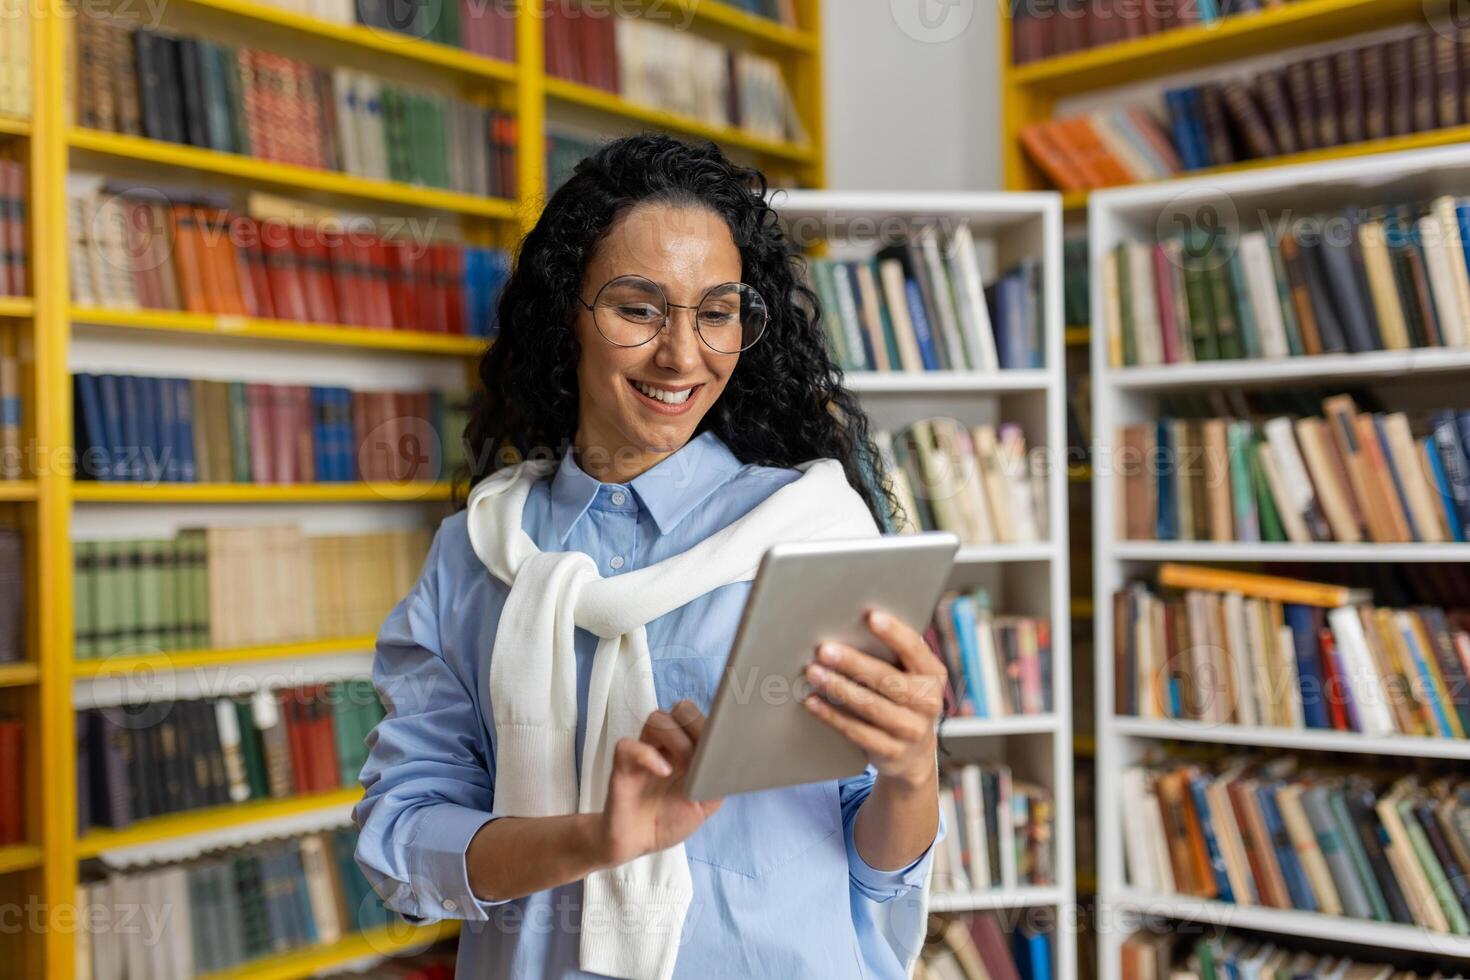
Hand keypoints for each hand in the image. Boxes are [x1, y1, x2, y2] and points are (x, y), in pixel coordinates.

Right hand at [598, 699, 722, 867]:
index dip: (712, 724)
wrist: (637, 843)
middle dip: (696, 727)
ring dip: (677, 740)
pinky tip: (664, 772)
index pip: (701, 717)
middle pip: (681, 709)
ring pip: (657, 719)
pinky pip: (628, 745)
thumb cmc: (669, 819)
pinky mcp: (622, 766)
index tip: (721, 743)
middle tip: (701, 758)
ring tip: (684, 768)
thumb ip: (718, 780)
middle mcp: (665, 745)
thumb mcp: (706, 803)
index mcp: (687, 748)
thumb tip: (730, 760)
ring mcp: (643, 752)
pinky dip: (648, 754)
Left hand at [801, 608, 946, 789]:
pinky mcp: (890, 752)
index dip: (894, 633)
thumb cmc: (904, 699)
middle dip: (854, 663)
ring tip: (813, 672)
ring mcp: (911, 731)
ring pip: (870, 707)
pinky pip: (856, 732)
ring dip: (838, 688)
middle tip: (824, 649)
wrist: (914, 754)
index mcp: (933, 675)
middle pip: (887, 680)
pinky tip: (812, 701)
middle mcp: (928, 703)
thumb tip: (849, 624)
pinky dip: (832, 716)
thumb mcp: (910, 676)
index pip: (915, 650)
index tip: (871, 616)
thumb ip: (892, 654)